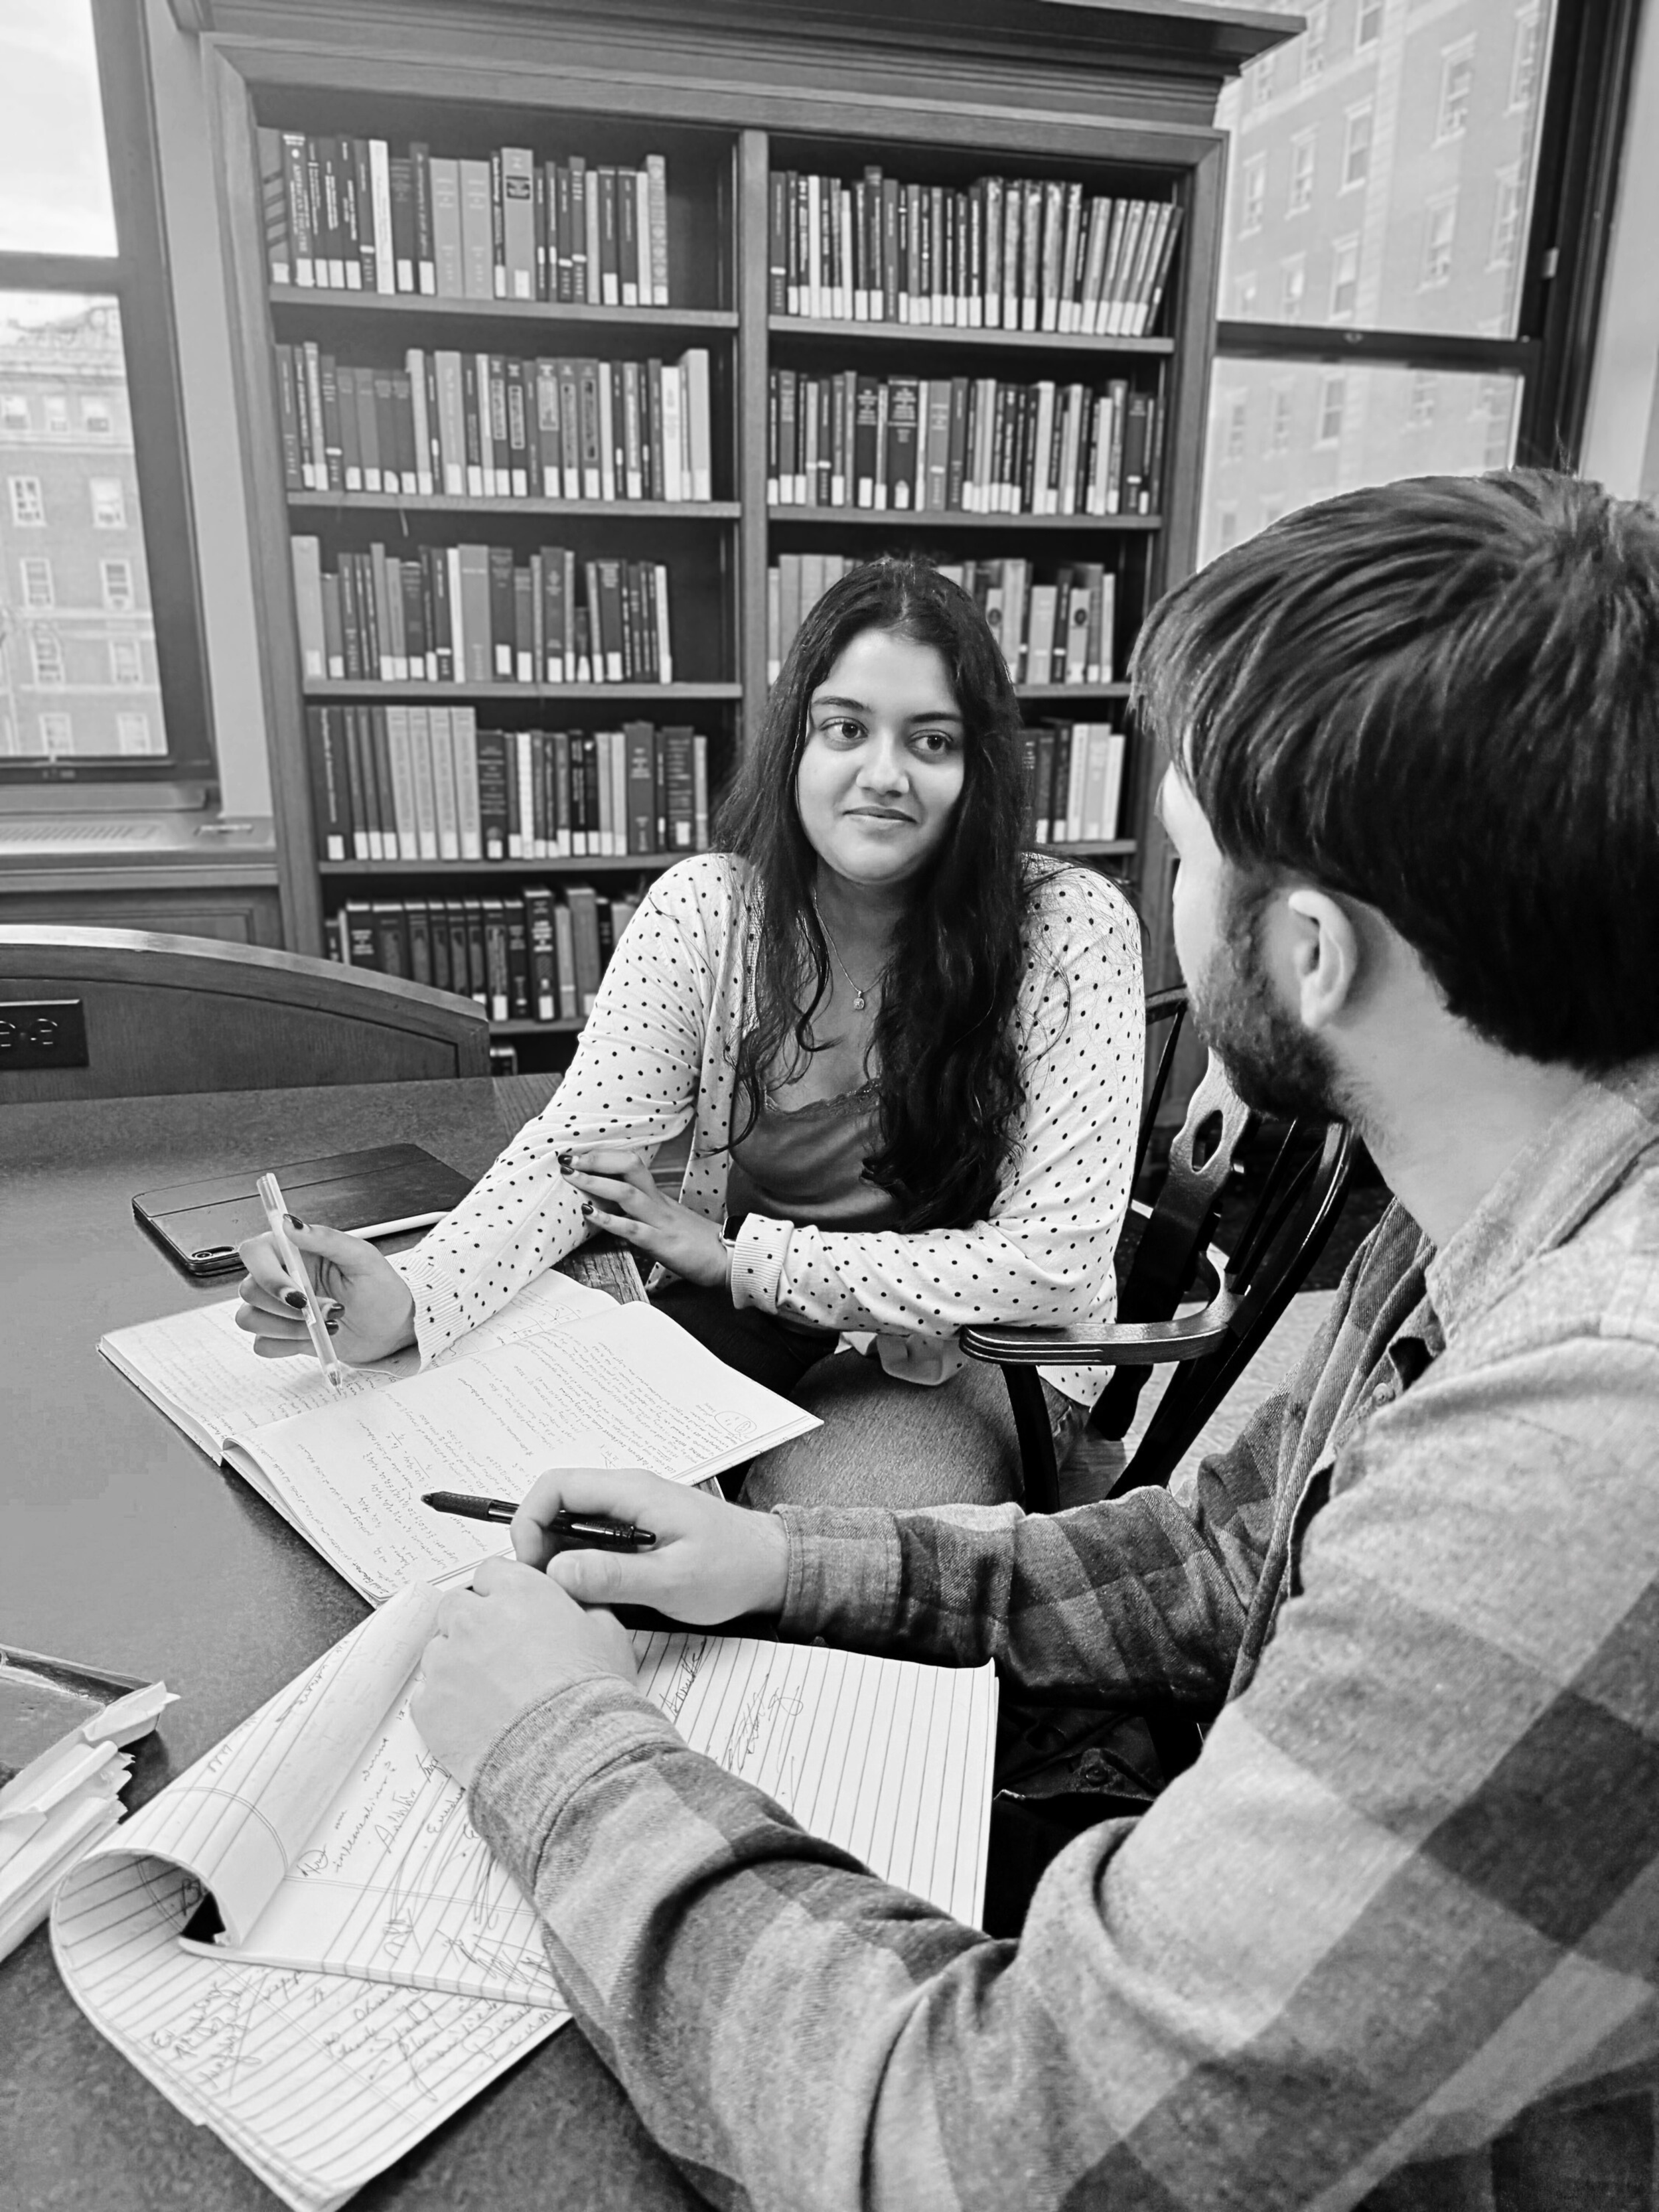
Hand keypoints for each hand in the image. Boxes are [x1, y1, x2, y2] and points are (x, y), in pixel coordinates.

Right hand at [235, 1221, 416, 1365]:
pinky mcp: (281, 1336)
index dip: (266, 1274)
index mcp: (294, 1252)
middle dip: (289, 1308)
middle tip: (331, 1309)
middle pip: (249, 1290)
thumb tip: (289, 1223)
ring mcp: (278, 1309)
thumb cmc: (381, 1290)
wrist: (392, 1330)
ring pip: (250, 1319)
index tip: (298, 1294)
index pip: (253, 1253)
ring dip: (290, 1328)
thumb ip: (325, 1238)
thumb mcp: (362, 1258)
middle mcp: (280, 1278)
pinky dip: (288, 1345)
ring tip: (328, 1325)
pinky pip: (262, 1345)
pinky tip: (315, 1338)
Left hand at [411, 1556, 637, 1788]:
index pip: (492, 1572)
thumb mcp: (608, 1634)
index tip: (512, 1613)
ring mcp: (446, 1662)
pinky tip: (477, 1720)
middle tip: (499, 1654)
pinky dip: (446, 1705)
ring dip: (457, 1664)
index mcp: (518, 1592)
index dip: (503, 1594)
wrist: (567, 1759)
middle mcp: (475, 1619)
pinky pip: (428, 1695)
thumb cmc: (591, 1699)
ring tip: (490, 1695)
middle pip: (456, 1606)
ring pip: (438, 1651)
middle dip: (472, 1624)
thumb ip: (581, 1605)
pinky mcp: (428, 1705)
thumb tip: (574, 1602)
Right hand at [513, 1466, 790, 1624]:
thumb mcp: (673, 1581)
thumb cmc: (734, 1568)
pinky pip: (592, 1539)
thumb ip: (614, 1576)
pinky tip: (594, 1593)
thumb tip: (557, 1572)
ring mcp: (632, 1510)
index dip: (529, 1521)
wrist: (772, 1565)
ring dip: (560, 1557)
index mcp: (633, 1492)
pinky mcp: (637, 1530)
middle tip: (547, 1589)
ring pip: (572, 1524)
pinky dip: (582, 1563)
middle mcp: (628, 1493)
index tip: (531, 1565)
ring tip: (572, 1597)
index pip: (556, 1486)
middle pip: (557, 1505)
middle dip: (540, 1545)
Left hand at [559, 1145, 727, 1288]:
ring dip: (595, 1182)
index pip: (630, 1164)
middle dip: (596, 1159)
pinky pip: (632, 1228)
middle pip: (628, 1167)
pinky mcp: (662, 1243)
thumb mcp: (667, 1221)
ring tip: (571, 1176)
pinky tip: (589, 1213)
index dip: (603, 1156)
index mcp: (658, 1197)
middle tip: (568, 1157)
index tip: (578, 1154)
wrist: (729, 1259)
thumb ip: (642, 1213)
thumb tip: (612, 1209)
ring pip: (626, 1192)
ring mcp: (660, 1221)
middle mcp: (658, 1203)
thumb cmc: (698, 1243)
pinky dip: (608, 1219)